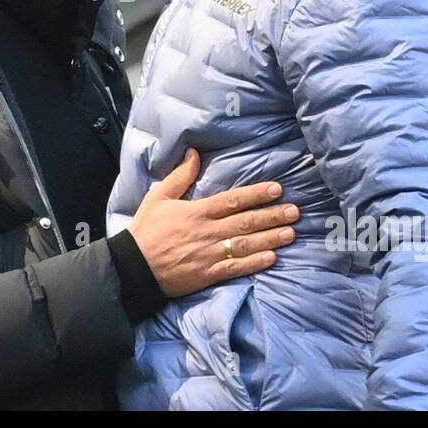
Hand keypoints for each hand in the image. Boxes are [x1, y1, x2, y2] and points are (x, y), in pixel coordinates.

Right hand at [127, 149, 298, 297]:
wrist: (133, 268)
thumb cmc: (146, 231)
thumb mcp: (158, 197)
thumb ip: (180, 176)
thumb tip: (194, 153)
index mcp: (197, 212)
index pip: (233, 200)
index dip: (257, 194)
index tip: (277, 189)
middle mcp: (207, 232)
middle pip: (246, 222)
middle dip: (273, 216)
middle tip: (295, 211)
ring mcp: (209, 255)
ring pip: (246, 244)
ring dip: (270, 238)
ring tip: (291, 233)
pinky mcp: (208, 275)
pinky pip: (236, 269)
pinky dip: (254, 264)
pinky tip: (272, 259)